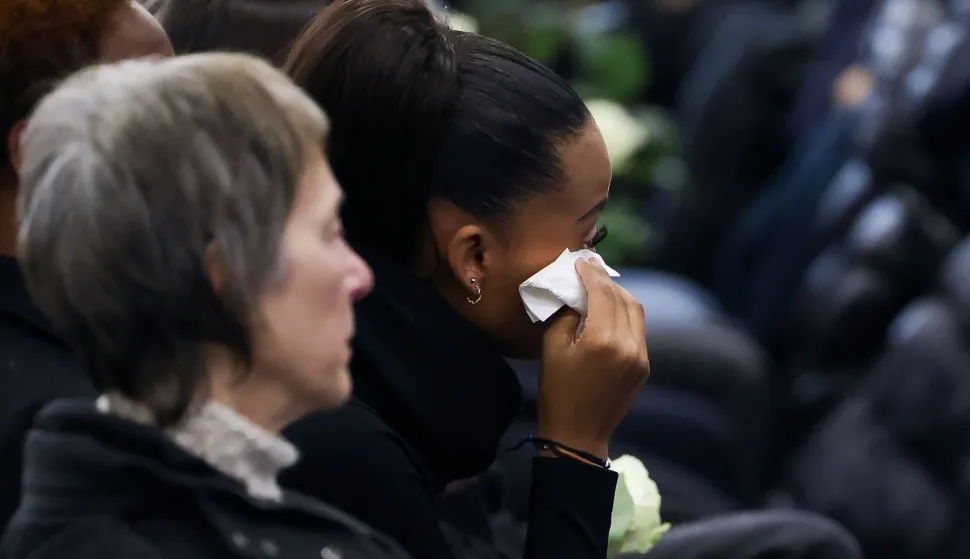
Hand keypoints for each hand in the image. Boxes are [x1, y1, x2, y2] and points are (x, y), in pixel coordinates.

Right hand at [536, 257, 649, 458]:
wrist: (578, 435)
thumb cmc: (557, 391)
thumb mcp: (552, 348)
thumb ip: (567, 315)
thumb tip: (576, 294)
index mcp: (603, 340)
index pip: (602, 293)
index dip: (591, 274)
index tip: (581, 261)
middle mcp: (629, 345)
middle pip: (623, 298)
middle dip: (606, 281)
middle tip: (590, 270)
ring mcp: (640, 357)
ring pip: (636, 312)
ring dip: (619, 296)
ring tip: (600, 288)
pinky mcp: (644, 367)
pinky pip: (637, 330)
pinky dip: (624, 315)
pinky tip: (609, 313)